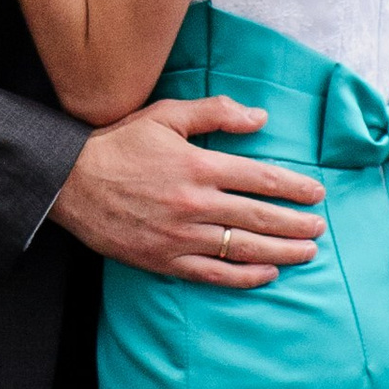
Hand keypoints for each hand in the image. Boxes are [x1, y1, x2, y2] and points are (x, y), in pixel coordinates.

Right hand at [53, 96, 324, 289]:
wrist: (68, 182)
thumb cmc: (119, 145)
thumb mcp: (166, 115)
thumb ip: (215, 112)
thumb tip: (261, 117)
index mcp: (199, 165)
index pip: (262, 178)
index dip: (295, 188)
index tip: (316, 193)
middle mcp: (195, 203)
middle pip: (260, 216)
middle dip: (296, 223)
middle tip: (319, 227)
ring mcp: (181, 235)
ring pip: (243, 247)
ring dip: (282, 251)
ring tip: (307, 252)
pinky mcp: (165, 259)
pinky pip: (213, 273)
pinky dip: (244, 277)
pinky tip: (267, 274)